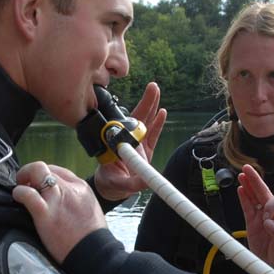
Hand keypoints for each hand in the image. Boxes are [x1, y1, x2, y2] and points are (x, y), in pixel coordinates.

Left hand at [13, 162, 105, 263]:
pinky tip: (18, 198)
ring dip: (24, 176)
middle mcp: (69, 189)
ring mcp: (57, 200)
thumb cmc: (91, 238)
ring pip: (37, 171)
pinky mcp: (45, 213)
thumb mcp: (90, 210)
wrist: (94, 254)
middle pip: (45, 168)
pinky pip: (28, 193)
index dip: (44, 175)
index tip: (37, 184)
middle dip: (31, 172)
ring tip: (20, 189)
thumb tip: (61, 200)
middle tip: (25, 184)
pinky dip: (19, 193)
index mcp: (81, 188)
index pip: (58, 170)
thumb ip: (76, 200)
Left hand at [93, 82, 167, 200]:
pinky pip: (153, 133)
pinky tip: (162, 111)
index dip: (132, 118)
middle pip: (137, 118)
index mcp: (118, 145)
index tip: (139, 111)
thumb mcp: (119, 184)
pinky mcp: (146, 148)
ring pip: (146, 122)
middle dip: (146, 103)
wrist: (113, 187)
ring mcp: (138, 143)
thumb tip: (145, 182)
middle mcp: (128, 140)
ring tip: (156, 90)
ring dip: (152, 106)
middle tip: (152, 87)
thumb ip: (132, 184)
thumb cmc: (111, 182)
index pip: (125, 128)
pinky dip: (158, 123)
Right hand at [237, 164, 273, 268]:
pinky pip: (247, 207)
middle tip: (247, 168)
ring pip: (254, 197)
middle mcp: (273, 213)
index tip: (266, 218)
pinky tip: (240, 188)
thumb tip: (270, 223)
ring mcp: (261, 216)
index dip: (271, 205)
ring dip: (248, 186)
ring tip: (242, 174)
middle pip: (264, 192)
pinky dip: (243, 198)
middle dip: (256, 181)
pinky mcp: (252, 222)